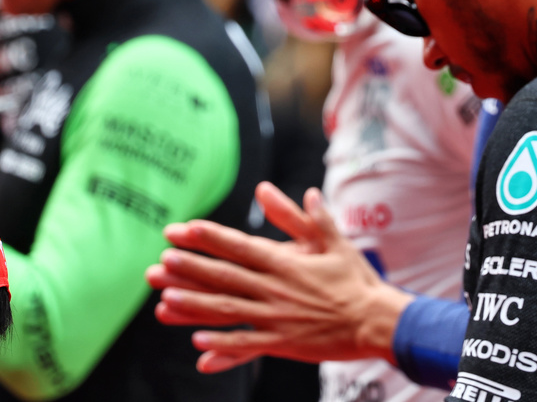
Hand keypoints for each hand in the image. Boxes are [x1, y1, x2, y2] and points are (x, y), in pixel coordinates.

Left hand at [145, 182, 413, 372]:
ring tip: (165, 302)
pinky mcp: (283, 342)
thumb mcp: (333, 241)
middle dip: (190, 269)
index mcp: (286, 262)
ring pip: (228, 311)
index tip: (182, 229)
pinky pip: (247, 345)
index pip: (240, 246)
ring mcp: (277, 317)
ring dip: (195, 307)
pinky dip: (223, 346)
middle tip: (160, 263)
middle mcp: (276, 288)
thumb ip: (306, 216)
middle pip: (226, 277)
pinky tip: (198, 346)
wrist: (377, 321)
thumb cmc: (356, 279)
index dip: (210, 237)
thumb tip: (285, 191)